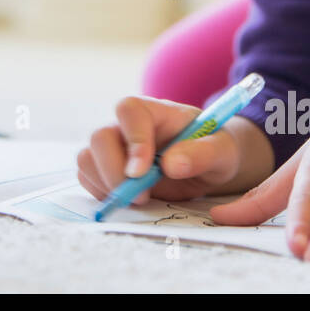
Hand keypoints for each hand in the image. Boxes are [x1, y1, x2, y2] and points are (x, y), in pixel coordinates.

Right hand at [76, 96, 250, 204]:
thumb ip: (203, 153)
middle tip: (141, 196)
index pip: (129, 111)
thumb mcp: (222, 150)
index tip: (142, 172)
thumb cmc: (215, 149)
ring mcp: (113, 147)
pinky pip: (87, 178)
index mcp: (154, 110)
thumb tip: (171, 164)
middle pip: (99, 137)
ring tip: (140, 200)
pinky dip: (102, 193)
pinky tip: (130, 200)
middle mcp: (126, 126)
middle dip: (114, 171)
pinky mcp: (105, 168)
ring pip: (87, 158)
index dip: (132, 139)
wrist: (208, 165)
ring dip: (106, 185)